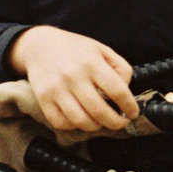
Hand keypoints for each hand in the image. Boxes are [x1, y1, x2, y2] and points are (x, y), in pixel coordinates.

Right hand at [10, 26, 135, 131]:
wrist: (39, 45)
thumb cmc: (74, 49)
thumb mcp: (102, 50)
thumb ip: (120, 68)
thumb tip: (126, 92)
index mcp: (91, 63)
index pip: (117, 91)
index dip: (129, 106)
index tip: (133, 112)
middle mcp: (73, 76)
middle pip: (99, 110)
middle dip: (115, 122)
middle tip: (120, 122)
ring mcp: (56, 89)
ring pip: (81, 120)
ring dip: (95, 126)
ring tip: (100, 121)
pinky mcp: (43, 98)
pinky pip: (60, 122)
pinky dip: (74, 126)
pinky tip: (80, 119)